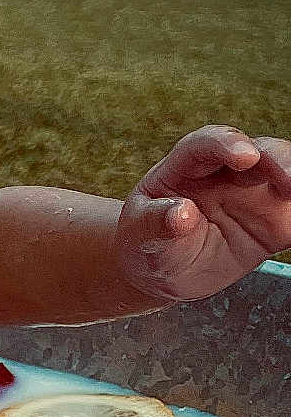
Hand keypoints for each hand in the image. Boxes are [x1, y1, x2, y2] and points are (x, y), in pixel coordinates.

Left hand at [116, 125, 290, 302]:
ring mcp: (255, 193)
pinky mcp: (276, 219)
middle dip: (280, 160)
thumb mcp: (141, 235)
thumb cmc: (148, 243)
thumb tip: (181, 215)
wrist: (165, 272)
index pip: (205, 145)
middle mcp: (227, 172)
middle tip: (290, 181)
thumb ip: (157, 224)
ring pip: (286, 175)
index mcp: (186, 166)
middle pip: (260, 152)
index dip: (226, 144)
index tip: (245, 156)